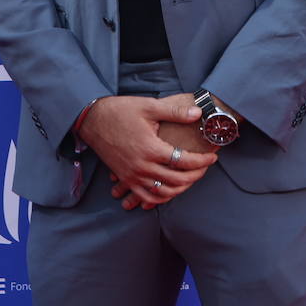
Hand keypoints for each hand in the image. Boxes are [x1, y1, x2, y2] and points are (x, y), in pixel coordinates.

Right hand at [78, 94, 217, 210]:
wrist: (92, 120)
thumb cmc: (120, 111)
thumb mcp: (148, 106)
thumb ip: (175, 112)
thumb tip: (198, 113)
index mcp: (151, 148)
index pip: (184, 161)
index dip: (202, 161)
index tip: (212, 156)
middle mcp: (143, 166)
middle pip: (178, 180)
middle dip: (197, 175)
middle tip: (205, 167)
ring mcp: (133, 176)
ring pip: (164, 192)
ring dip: (182, 188)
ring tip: (192, 178)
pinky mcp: (126, 178)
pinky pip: (146, 197)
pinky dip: (161, 198)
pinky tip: (170, 191)